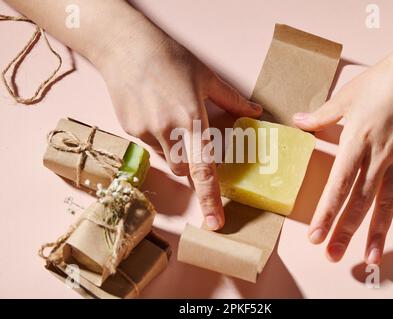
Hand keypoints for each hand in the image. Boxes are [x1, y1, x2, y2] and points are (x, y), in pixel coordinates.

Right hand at [95, 22, 261, 229]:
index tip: (215, 223)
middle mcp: (168, 132)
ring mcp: (145, 133)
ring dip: (173, 150)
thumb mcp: (207, 77)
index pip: (204, 170)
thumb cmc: (171, 58)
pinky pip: (148, 145)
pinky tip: (153, 111)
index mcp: (192, 121)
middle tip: (191, 139)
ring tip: (169, 117)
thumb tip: (255, 112)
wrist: (126, 46)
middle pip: (184, 170)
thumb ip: (232, 100)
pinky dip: (155, 137)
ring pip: (165, 158)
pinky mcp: (129, 130)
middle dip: (191, 165)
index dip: (211, 199)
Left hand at [294, 40, 392, 263]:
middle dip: (344, 232)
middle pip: (359, 203)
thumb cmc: (384, 79)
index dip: (325, 214)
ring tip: (368, 258)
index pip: (337, 187)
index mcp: (356, 143)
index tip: (314, 236)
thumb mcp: (346, 97)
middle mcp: (378, 158)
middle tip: (332, 255)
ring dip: (376, 233)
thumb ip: (320, 116)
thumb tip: (297, 122)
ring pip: (386, 205)